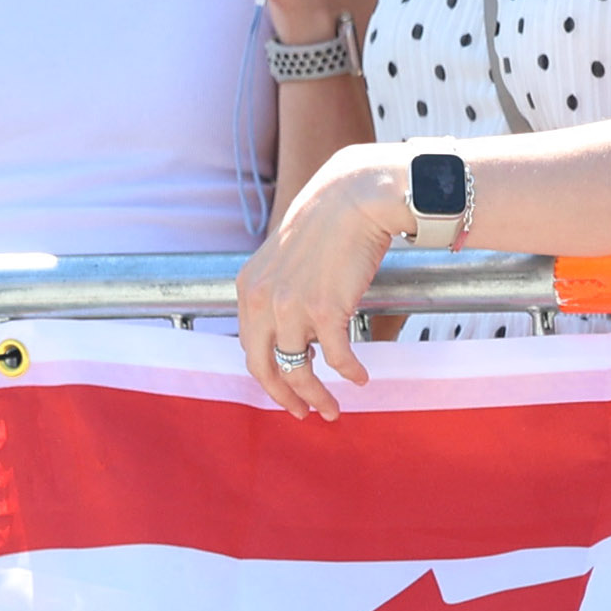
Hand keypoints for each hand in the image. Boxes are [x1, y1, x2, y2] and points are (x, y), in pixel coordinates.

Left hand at [236, 144, 402, 420]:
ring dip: (317, 396)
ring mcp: (292, 307)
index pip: (250, 347)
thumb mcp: (284, 258)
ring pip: (298, 370)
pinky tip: (361, 377)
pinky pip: (337, 358)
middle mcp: (262, 300)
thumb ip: (279, 293)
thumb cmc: (328, 222)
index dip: (267, 376)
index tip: (285, 391)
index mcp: (248, 288)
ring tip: (334, 409)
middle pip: (264, 367)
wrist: (355, 197)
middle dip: (284, 397)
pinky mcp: (326, 310)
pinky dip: (350, 373)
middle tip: (303, 413)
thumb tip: (298, 334)